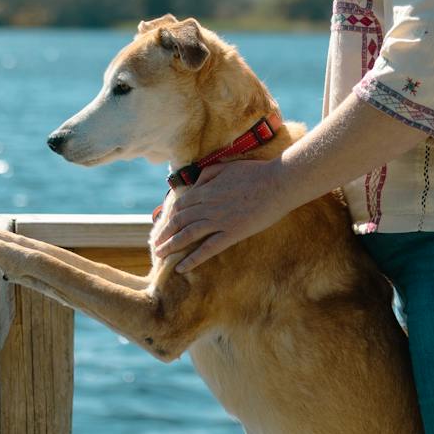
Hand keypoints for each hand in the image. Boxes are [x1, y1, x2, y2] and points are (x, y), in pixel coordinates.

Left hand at [151, 157, 291, 273]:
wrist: (278, 182)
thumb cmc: (256, 172)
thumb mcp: (227, 166)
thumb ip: (208, 174)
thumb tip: (195, 184)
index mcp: (206, 189)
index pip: (180, 205)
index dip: (168, 217)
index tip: (161, 225)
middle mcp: (208, 206)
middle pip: (179, 221)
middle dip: (164, 234)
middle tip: (155, 245)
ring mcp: (219, 220)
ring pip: (188, 235)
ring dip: (171, 246)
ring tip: (160, 256)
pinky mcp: (232, 233)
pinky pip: (208, 249)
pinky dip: (192, 259)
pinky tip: (181, 268)